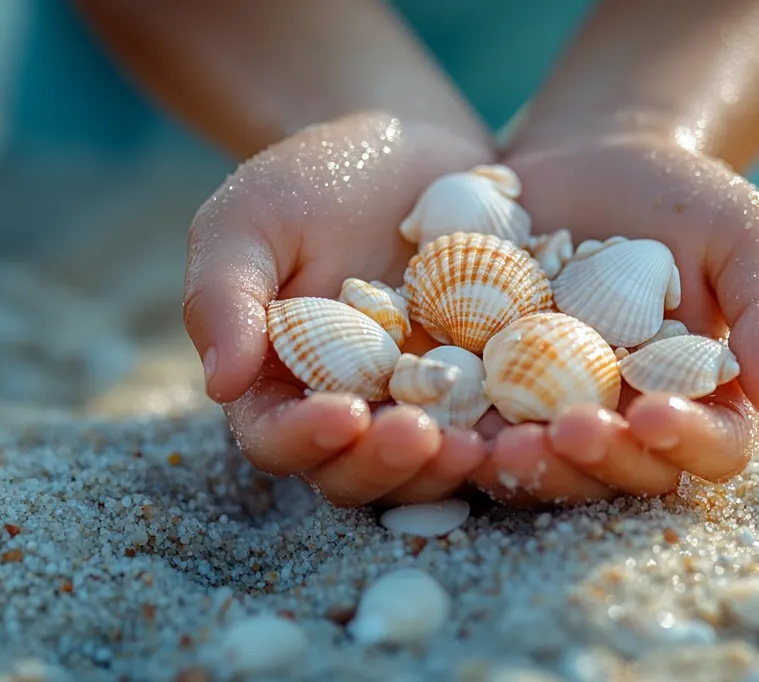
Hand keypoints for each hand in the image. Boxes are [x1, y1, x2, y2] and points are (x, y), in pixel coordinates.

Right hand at [183, 113, 494, 506]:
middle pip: (357, 471)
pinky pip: (498, 420)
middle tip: (423, 438)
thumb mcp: (251, 218)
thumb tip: (220, 384)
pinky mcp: (483, 384)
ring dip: (452, 466)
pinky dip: (512, 429)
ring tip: (482, 444)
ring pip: (430, 462)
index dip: (305, 440)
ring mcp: (421, 402)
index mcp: (281, 383)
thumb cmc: (314, 177)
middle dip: (388, 465)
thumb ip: (224, 295)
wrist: (409, 144)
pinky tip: (539, 418)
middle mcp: (351, 408)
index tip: (343, 415)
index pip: (278, 437)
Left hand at [468, 133, 758, 505]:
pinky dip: (456, 426)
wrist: (590, 158)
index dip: (686, 443)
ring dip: (522, 463)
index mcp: (696, 397)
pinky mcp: (487, 383)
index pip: (709, 446)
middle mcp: (625, 417)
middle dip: (594, 461)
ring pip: (542, 460)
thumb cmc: (680, 196)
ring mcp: (551, 406)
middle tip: (567, 431)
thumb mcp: (741, 233)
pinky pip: (472, 418)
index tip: (655, 415)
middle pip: (619, 470)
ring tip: (497, 443)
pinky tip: (436, 415)